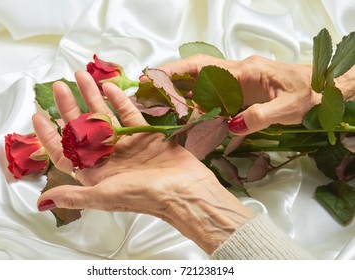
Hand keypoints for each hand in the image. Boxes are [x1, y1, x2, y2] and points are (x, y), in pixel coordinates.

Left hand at [33, 70, 252, 253]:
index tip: (39, 116)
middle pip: (82, 129)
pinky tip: (109, 86)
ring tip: (82, 77)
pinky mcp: (144, 135)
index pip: (65, 153)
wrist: (185, 191)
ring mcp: (126, 145)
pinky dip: (119, 100)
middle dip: (69, 108)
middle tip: (59, 86)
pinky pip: (128, 114)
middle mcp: (108, 158)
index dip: (50, 136)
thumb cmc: (145, 197)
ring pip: (104, 117)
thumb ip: (74, 196)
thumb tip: (42, 201)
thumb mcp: (105, 196)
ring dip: (92, 97)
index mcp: (95, 173)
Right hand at [156, 54, 321, 134]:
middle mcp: (236, 73)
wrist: (324, 87)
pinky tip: (187, 116)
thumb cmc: (310, 94)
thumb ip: (261, 116)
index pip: (203, 68)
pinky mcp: (240, 93)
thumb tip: (233, 125)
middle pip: (195, 72)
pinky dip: (195, 104)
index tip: (153, 76)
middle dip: (169, 78)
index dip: (176, 71)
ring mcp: (237, 82)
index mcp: (245, 71)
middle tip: (145, 88)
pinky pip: (212, 96)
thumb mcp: (290, 107)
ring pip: (200, 84)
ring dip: (179, 92)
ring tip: (158, 104)